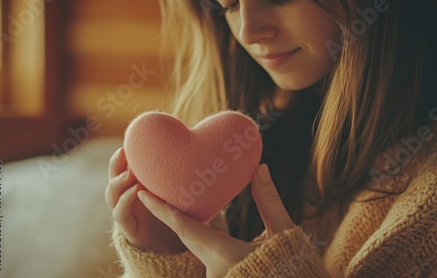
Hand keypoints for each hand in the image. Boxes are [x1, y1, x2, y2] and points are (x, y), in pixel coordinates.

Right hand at [105, 147, 186, 253]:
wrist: (177, 248)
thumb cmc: (178, 215)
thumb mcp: (177, 190)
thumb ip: (178, 173)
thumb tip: (195, 144)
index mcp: (136, 187)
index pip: (123, 168)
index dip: (123, 156)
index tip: (128, 142)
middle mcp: (128, 200)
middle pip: (113, 179)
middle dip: (115, 165)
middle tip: (124, 152)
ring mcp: (127, 215)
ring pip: (111, 196)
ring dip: (118, 183)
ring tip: (131, 174)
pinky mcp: (129, 231)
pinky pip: (120, 215)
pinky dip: (125, 202)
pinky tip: (136, 192)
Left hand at [137, 163, 294, 277]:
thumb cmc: (292, 266)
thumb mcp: (283, 232)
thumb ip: (269, 200)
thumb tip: (260, 168)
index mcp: (226, 254)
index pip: (184, 227)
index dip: (162, 209)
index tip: (143, 193)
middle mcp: (214, 269)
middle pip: (184, 236)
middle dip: (168, 214)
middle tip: (156, 189)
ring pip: (193, 247)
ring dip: (183, 226)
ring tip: (174, 202)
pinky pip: (202, 256)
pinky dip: (197, 238)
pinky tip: (199, 224)